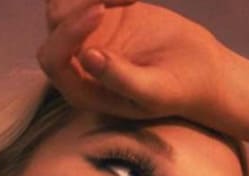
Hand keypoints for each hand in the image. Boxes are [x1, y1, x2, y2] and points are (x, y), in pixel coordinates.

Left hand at [37, 1, 234, 121]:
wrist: (195, 70)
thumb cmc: (175, 90)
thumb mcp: (152, 92)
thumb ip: (119, 80)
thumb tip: (87, 57)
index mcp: (81, 90)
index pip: (53, 60)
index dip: (68, 33)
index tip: (101, 11)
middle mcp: (75, 63)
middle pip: (57, 23)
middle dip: (83, 3)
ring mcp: (84, 36)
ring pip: (65, 0)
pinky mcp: (98, 13)